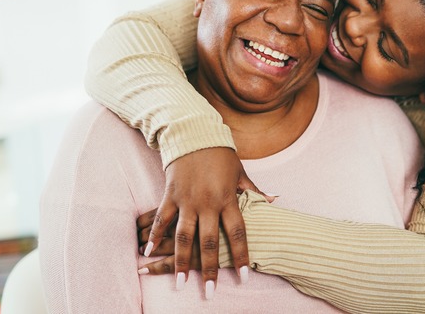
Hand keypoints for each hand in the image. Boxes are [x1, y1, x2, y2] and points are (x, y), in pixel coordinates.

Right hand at [142, 147, 263, 292]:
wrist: (194, 132)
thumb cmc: (220, 153)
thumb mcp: (240, 172)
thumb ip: (253, 191)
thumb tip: (274, 201)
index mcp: (227, 198)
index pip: (237, 233)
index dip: (240, 255)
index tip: (243, 276)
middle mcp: (207, 202)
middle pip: (208, 242)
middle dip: (209, 269)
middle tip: (210, 292)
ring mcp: (186, 200)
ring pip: (183, 236)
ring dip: (181, 261)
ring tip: (181, 284)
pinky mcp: (170, 195)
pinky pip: (162, 219)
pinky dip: (156, 236)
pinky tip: (149, 253)